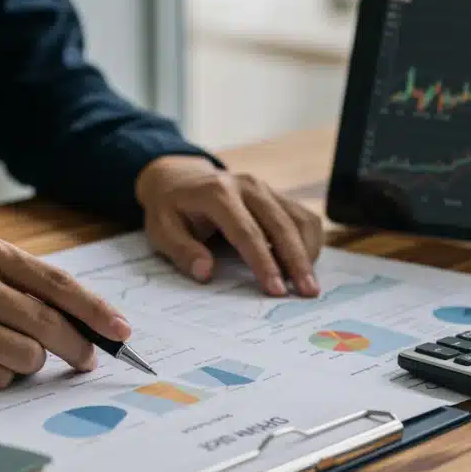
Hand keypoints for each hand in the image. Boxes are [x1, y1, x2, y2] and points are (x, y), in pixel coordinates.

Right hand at [0, 235, 128, 389]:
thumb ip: (21, 285)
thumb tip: (84, 322)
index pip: (56, 284)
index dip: (94, 310)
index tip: (120, 330)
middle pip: (48, 324)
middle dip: (77, 347)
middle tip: (86, 359)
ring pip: (27, 357)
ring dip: (27, 363)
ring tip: (0, 350)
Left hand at [135, 155, 323, 296]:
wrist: (180, 179)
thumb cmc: (171, 209)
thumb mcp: (161, 230)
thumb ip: (182, 251)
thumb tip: (205, 272)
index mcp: (218, 193)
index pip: (247, 232)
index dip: (264, 262)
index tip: (276, 289)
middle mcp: (247, 186)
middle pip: (281, 225)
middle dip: (297, 261)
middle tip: (308, 292)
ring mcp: (266, 189)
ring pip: (299, 219)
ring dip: (308, 252)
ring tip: (308, 284)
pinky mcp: (277, 195)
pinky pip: (303, 217)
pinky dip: (309, 241)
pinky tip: (304, 265)